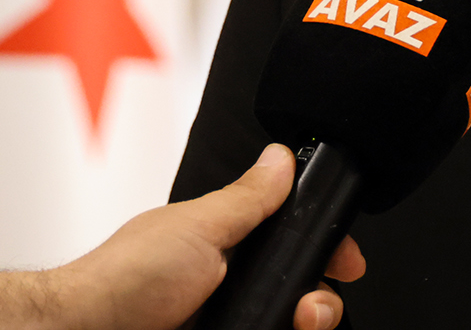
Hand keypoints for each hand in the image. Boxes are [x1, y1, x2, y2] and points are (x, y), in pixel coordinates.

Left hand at [0, 143, 364, 329]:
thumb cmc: (124, 279)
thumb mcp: (197, 228)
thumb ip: (246, 198)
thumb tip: (281, 157)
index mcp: (225, 242)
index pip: (291, 242)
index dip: (323, 249)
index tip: (346, 260)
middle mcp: (229, 284)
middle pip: (300, 290)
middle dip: (320, 296)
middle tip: (312, 303)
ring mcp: (227, 318)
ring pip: (288, 322)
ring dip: (308, 321)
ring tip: (298, 321)